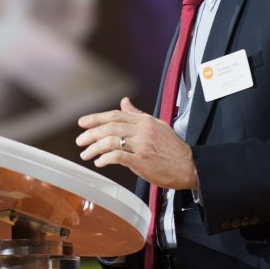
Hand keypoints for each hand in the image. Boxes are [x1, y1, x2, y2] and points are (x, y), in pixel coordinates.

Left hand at [76, 96, 196, 189]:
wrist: (189, 166)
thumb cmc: (174, 148)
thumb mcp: (157, 125)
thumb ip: (138, 114)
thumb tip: (124, 102)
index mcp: (145, 121)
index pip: (115, 115)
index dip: (96, 118)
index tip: (82, 123)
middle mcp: (142, 131)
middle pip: (109, 127)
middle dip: (90, 133)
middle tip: (80, 140)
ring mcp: (141, 146)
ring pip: (110, 141)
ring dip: (94, 147)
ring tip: (86, 153)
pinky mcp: (141, 161)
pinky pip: (117, 157)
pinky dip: (105, 158)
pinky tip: (100, 162)